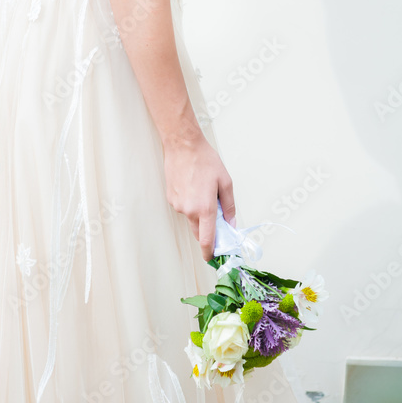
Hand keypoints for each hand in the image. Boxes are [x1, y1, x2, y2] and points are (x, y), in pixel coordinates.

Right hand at [162, 132, 235, 260]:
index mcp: (205, 208)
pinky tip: (193, 187)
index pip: (207, 240)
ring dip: (199, 213)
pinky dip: (190, 204)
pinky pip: (183, 208)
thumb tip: (230, 222)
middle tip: (216, 218)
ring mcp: (178, 205)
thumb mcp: (225, 181)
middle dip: (208, 230)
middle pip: (199, 232)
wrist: (183, 145)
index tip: (214, 257)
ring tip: (203, 191)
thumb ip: (229, 206)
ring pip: (191, 218)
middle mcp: (189, 210)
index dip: (210, 252)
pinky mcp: (171, 198)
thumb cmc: (205, 160)